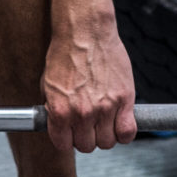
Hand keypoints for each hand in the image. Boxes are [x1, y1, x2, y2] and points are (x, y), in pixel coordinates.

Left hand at [42, 8, 136, 153]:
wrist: (85, 30)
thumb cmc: (65, 52)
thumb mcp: (48, 83)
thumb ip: (53, 108)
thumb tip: (58, 124)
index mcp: (60, 111)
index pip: (64, 144)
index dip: (68, 139)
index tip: (71, 132)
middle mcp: (82, 113)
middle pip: (87, 146)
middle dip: (86, 136)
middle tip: (88, 124)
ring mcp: (105, 108)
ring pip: (108, 142)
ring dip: (105, 134)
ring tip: (104, 120)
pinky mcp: (124, 99)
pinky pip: (128, 132)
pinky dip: (124, 132)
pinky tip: (120, 122)